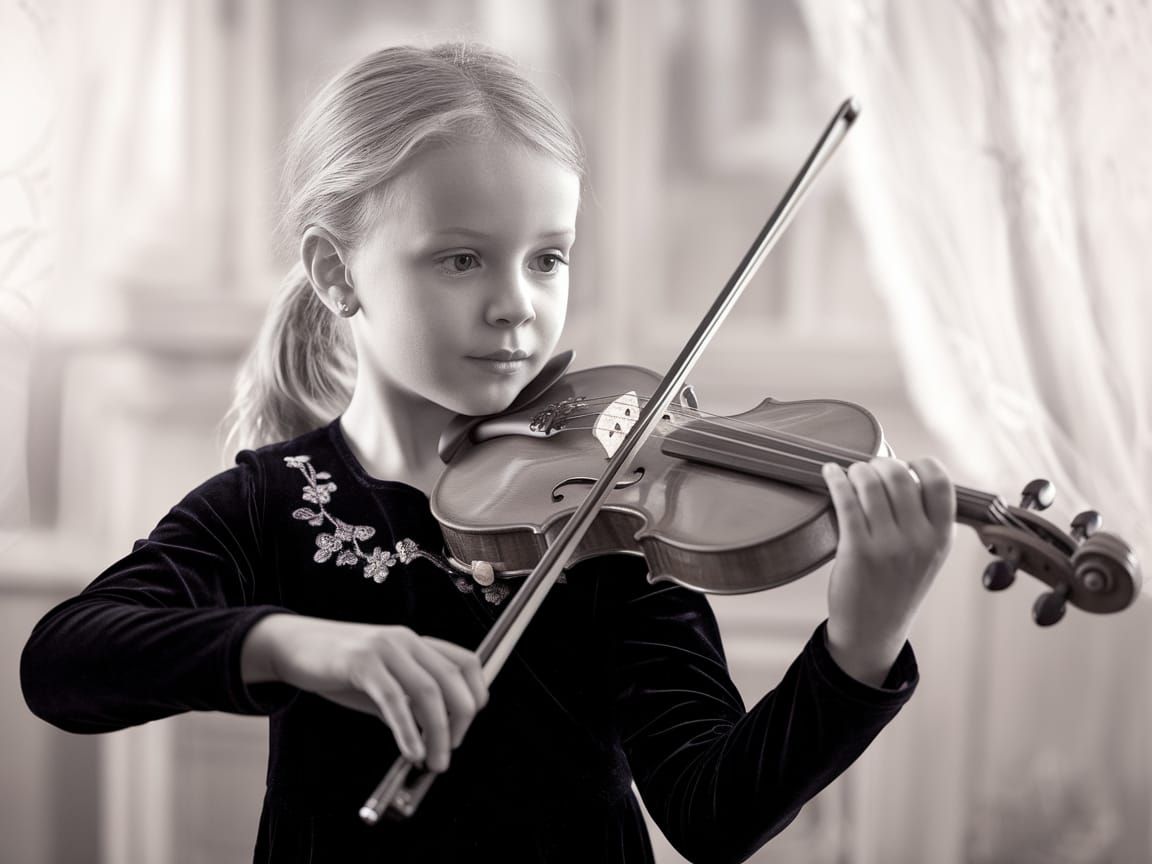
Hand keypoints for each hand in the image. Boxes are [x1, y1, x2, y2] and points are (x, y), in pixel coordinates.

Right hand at [242, 615, 487, 771]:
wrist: (292, 646)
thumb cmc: (339, 669)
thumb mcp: (381, 685)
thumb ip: (406, 705)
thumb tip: (431, 740)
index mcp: (416, 643)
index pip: (467, 663)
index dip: (476, 696)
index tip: (465, 728)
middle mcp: (406, 640)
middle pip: (453, 679)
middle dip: (461, 720)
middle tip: (448, 751)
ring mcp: (385, 648)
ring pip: (427, 691)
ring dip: (438, 733)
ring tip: (433, 762)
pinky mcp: (361, 662)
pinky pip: (393, 699)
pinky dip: (408, 730)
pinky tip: (411, 752)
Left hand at [820, 457, 954, 685]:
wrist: (873, 630)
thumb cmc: (897, 586)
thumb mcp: (928, 556)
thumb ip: (926, 520)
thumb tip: (906, 472)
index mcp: (942, 538)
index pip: (940, 483)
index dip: (920, 464)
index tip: (905, 464)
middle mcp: (919, 540)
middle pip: (900, 476)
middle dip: (880, 464)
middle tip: (869, 469)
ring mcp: (888, 546)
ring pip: (871, 484)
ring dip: (857, 470)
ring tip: (850, 473)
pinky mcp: (857, 551)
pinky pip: (846, 502)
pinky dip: (835, 479)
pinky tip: (829, 472)